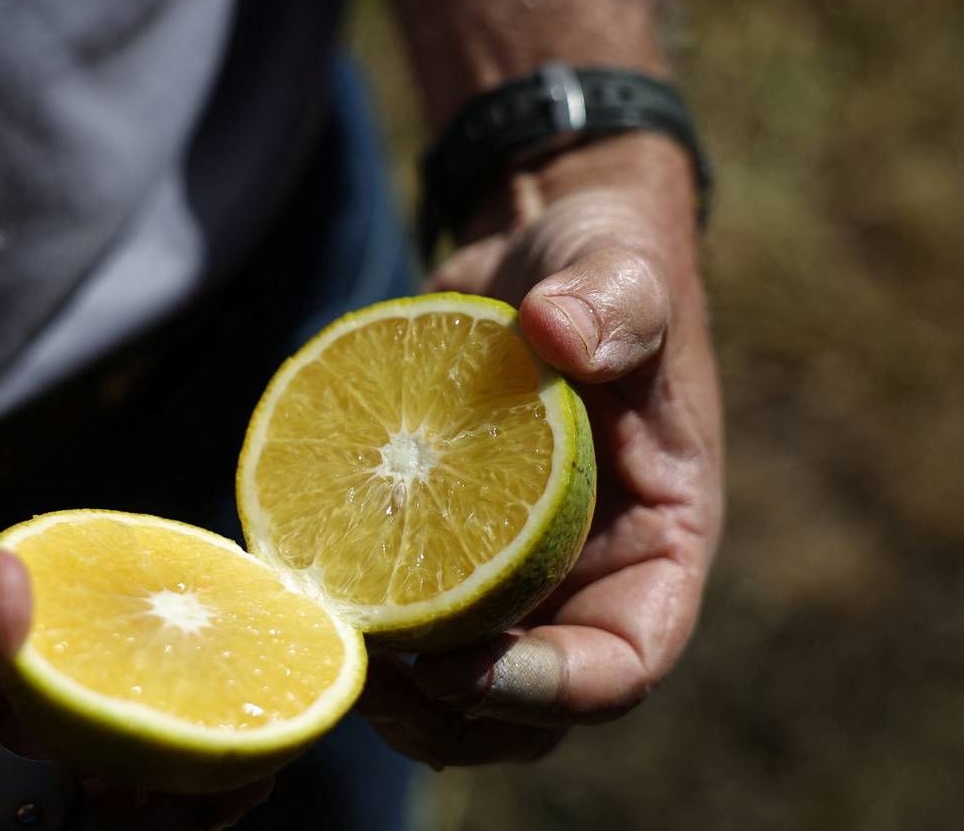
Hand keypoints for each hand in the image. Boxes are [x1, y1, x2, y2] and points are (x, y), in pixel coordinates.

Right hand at [0, 452, 266, 829]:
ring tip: (71, 614)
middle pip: (68, 809)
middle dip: (155, 765)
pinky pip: (12, 652)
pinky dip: (21, 602)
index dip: (138, 829)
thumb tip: (23, 602)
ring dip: (81, 661)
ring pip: (54, 725)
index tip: (230, 777)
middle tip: (252, 719)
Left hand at [360, 133, 723, 763]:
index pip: (626, 660)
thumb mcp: (621, 266)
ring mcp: (516, 564)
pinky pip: (414, 612)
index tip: (456, 667)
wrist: (537, 247)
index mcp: (659, 540)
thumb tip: (558, 331)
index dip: (549, 689)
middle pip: (538, 704)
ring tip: (329, 651)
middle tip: (370, 681)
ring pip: (470, 685)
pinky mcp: (450, 538)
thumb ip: (613, 300)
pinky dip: (365, 623)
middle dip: (457, 717)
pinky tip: (304, 598)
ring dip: (404, 697)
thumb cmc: (601, 259)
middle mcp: (591, 574)